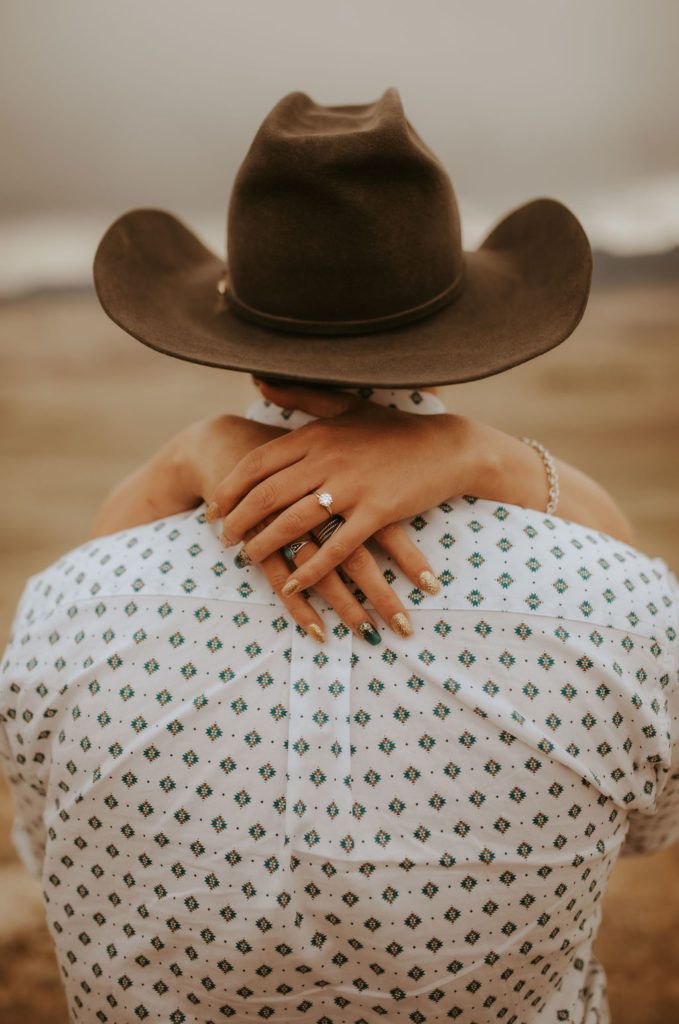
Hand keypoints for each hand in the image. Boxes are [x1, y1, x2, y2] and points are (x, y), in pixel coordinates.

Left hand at [208, 380, 490, 597]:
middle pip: (267, 494)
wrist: (446, 447)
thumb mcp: (345, 406)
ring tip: (248, 559)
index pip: (259, 462)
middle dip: (238, 520)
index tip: (215, 507)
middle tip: (222, 539)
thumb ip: (300, 397)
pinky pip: (336, 546)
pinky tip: (294, 583)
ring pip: (294, 521)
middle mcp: (328, 458)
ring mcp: (353, 486)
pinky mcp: (378, 512)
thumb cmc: (393, 429)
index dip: (232, 488)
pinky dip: (312, 567)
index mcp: (317, 434)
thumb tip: (258, 381)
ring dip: (265, 544)